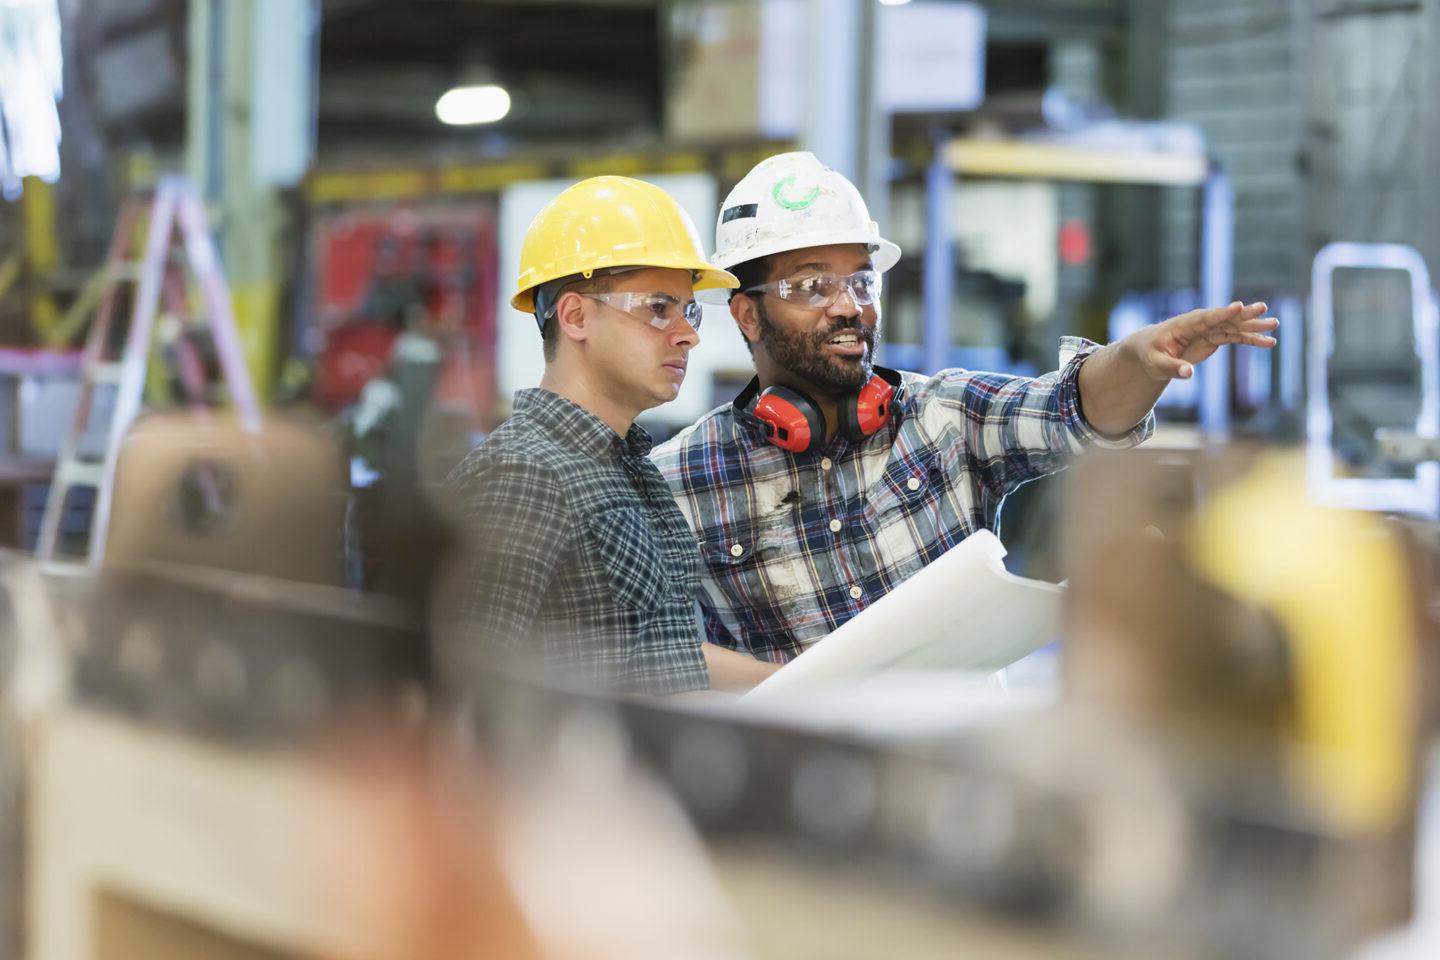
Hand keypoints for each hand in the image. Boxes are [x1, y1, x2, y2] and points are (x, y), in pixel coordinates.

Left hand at [1129, 301, 1277, 380]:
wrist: (1151, 349)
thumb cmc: (1150, 355)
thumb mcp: (1157, 364)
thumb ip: (1172, 368)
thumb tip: (1188, 374)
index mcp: (1184, 324)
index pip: (1206, 317)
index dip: (1222, 313)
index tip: (1238, 306)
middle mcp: (1200, 323)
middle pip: (1225, 317)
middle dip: (1244, 314)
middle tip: (1263, 308)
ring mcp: (1210, 329)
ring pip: (1235, 326)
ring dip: (1254, 326)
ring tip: (1275, 325)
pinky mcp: (1215, 337)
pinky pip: (1237, 337)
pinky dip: (1252, 339)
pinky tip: (1269, 342)